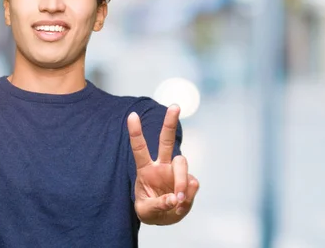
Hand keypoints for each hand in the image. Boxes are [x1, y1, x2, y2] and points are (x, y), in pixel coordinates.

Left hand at [128, 105, 199, 224]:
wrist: (164, 218)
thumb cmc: (150, 210)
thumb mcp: (146, 211)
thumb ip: (159, 204)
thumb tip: (176, 197)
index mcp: (145, 169)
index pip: (139, 148)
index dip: (135, 132)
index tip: (132, 115)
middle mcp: (161, 166)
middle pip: (166, 141)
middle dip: (170, 123)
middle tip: (175, 106)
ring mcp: (176, 172)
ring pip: (182, 163)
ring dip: (181, 181)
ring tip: (177, 200)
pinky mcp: (189, 182)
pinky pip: (192, 185)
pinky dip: (187, 197)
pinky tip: (180, 206)